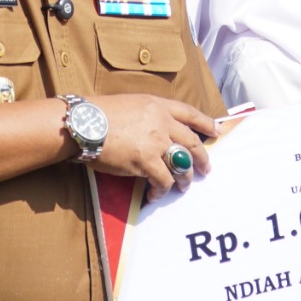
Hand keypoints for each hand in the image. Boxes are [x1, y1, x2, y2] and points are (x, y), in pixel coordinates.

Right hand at [90, 96, 218, 192]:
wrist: (83, 123)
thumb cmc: (99, 114)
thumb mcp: (130, 104)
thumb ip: (149, 115)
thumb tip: (157, 132)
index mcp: (158, 105)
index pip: (190, 113)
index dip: (206, 123)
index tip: (217, 131)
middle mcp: (162, 122)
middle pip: (192, 142)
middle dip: (202, 158)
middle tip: (206, 169)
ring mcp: (156, 142)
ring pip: (182, 164)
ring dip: (185, 178)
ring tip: (183, 187)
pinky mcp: (146, 161)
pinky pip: (164, 180)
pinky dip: (162, 190)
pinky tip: (156, 195)